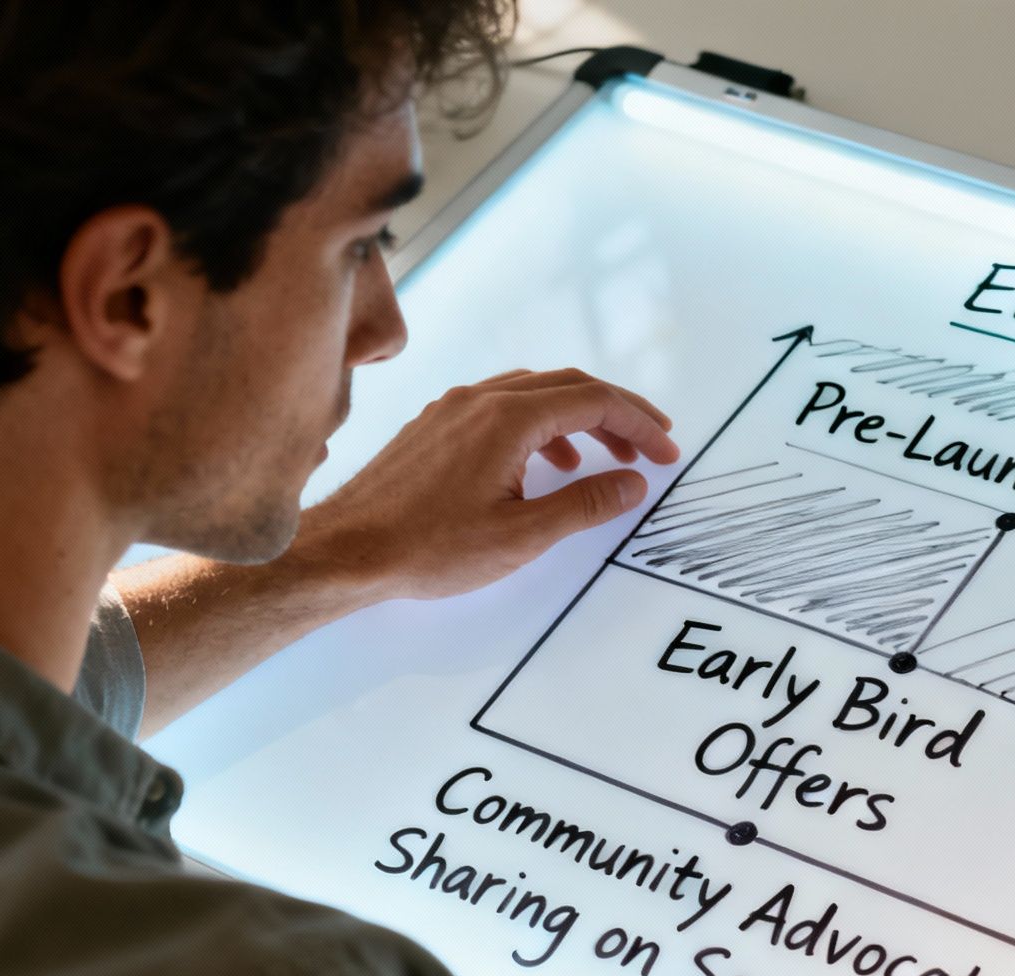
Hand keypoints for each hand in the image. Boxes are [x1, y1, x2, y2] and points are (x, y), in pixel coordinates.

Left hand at [293, 368, 678, 602]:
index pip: (594, 401)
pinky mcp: (435, 425)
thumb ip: (584, 505)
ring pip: (533, 392)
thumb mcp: (522, 536)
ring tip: (600, 462)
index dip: (639, 423)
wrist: (348, 550)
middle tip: (649, 445)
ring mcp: (453, 409)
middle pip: (568, 386)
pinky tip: (540, 465)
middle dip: (616, 414)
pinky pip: (501, 406)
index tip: (666, 451)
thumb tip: (631, 483)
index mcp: (508, 419)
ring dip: (577, 419)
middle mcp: (481, 399)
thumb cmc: (427, 548)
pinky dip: (538, 426)